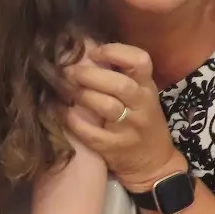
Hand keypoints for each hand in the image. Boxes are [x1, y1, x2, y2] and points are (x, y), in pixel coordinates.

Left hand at [64, 42, 186, 190]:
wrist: (154, 162)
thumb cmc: (141, 120)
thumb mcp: (141, 94)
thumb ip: (120, 74)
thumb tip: (84, 50)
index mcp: (147, 87)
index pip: (140, 61)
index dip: (115, 52)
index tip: (93, 53)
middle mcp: (142, 105)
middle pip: (119, 85)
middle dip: (89, 75)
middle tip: (67, 72)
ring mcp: (130, 128)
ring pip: (106, 107)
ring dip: (80, 95)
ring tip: (62, 88)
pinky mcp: (115, 148)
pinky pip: (91, 133)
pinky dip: (73, 121)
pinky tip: (60, 111)